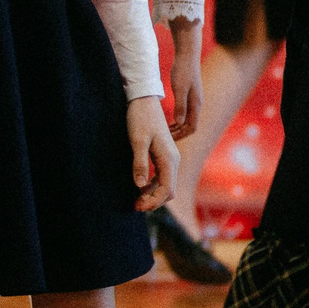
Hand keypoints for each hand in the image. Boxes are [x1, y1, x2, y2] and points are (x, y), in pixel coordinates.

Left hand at [128, 95, 179, 211]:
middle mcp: (173, 160)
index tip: (137, 206)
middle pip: (169, 190)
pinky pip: (162, 176)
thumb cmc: (140, 119)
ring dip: (153, 194)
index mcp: (169, 158)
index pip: (167, 189)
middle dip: (154, 201)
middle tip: (135, 205)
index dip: (153, 202)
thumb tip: (139, 185)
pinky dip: (153, 185)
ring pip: (166, 184)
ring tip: (137, 199)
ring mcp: (170, 158)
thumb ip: (139, 163)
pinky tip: (141, 187)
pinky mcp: (164, 155)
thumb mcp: (137, 140)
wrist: (144, 101)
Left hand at [166, 18, 203, 140]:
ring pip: (187, 120)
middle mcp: (197, 104)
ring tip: (165, 130)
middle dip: (179, 134)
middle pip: (190, 126)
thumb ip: (180, 106)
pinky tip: (168, 118)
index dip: (181, 136)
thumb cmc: (183, 71)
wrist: (187, 55)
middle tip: (165, 137)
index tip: (169, 139)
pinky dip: (178, 119)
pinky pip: (185, 112)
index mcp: (196, 104)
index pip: (192, 128)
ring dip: (178, 127)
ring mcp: (194, 100)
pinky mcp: (189, 95)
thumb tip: (179, 122)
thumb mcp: (179, 89)